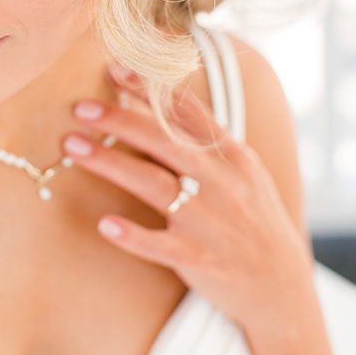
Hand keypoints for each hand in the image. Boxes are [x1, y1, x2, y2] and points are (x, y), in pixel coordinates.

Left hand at [62, 65, 315, 342]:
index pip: (187, 113)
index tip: (114, 69)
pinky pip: (161, 247)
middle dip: (121, 120)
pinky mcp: (200, 260)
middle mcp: (223, 183)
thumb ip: (207, 143)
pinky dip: (134, 236)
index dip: (150, 89)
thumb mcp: (244, 174)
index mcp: (234, 156)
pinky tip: (106, 225)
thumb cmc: (255, 221)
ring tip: (73, 147)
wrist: (281, 285)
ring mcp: (211, 222)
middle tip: (81, 107)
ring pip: (155, 186)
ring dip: (112, 164)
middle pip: (165, 143)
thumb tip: (161, 108)